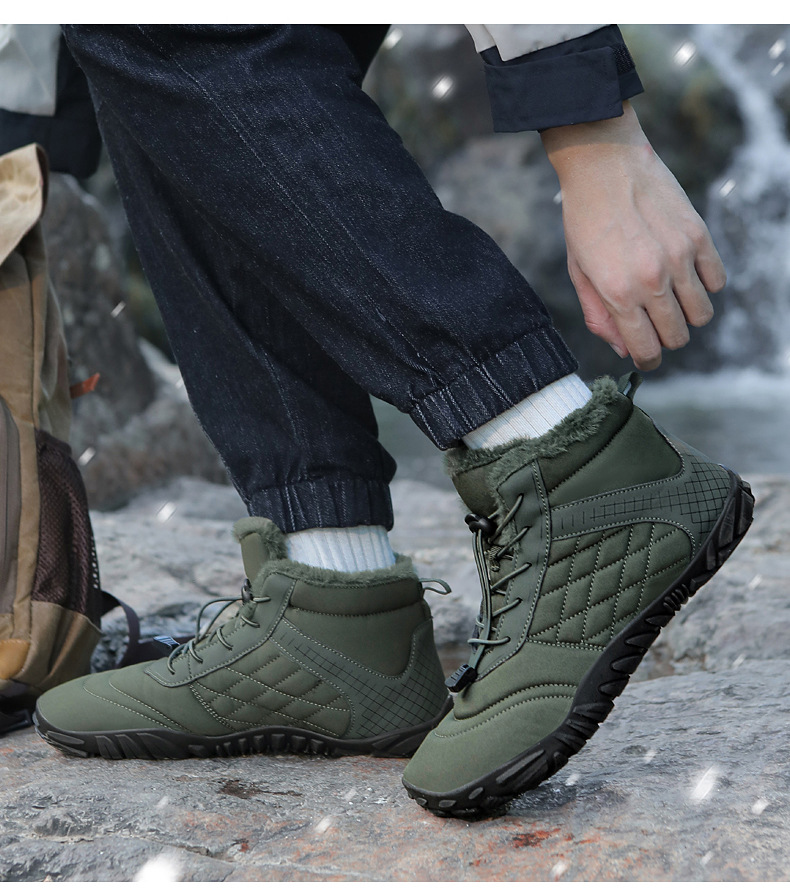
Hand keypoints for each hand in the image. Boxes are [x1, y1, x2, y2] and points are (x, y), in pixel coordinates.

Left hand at [540, 102, 725, 369]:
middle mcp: (653, 280)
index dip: (647, 360)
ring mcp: (680, 257)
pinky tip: (684, 275)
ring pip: (701, 314)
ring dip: (686, 315)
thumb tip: (623, 347)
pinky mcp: (698, 235)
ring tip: (668, 299)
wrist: (603, 164)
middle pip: (677, 337)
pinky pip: (716, 280)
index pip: (646, 349)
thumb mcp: (578, 272)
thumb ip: (599, 314)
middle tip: (652, 324)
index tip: (645, 357)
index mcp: (618, 293)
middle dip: (665, 339)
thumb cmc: (583, 220)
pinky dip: (704, 286)